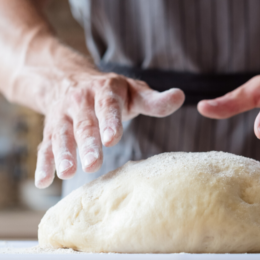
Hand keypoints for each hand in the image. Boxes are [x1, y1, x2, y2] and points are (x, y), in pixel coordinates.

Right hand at [35, 70, 183, 187]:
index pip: (108, 106)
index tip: (112, 138)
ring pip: (62, 136)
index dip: (110, 121)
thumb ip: (154, 100)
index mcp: (104, 91)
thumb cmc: (111, 92)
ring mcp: (64, 117)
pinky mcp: (51, 130)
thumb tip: (180, 96)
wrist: (69, 80)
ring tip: (67, 173)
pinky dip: (43, 163)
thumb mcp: (133, 91)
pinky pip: (45, 146)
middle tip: (94, 164)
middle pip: (84, 124)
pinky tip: (43, 181)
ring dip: (63, 154)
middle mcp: (81, 102)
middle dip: (88, 144)